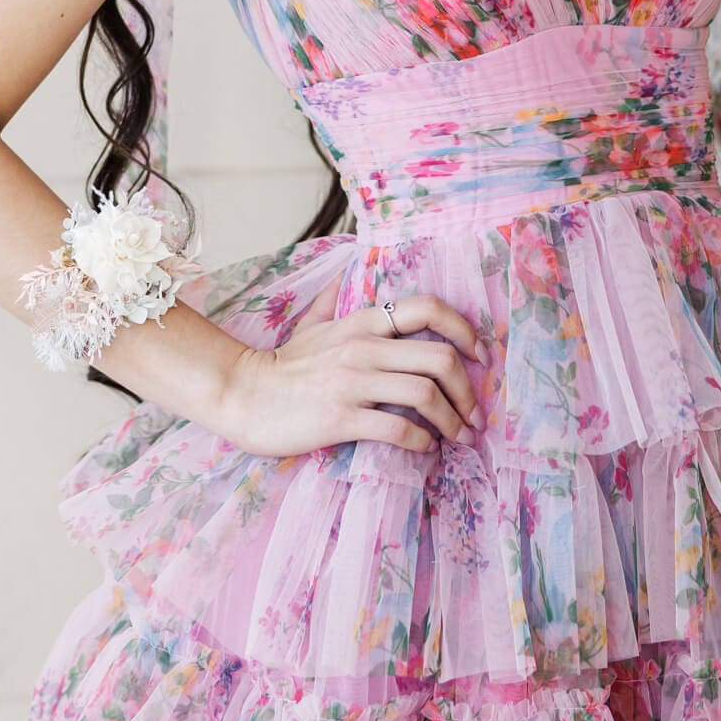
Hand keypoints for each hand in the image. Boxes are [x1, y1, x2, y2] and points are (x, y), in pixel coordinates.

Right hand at [219, 269, 490, 459]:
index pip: (428, 308)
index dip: (465, 329)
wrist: (241, 396)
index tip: (480, 355)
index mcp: (362, 322)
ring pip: (426, 394)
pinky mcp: (341, 418)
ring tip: (459, 437)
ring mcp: (352, 382)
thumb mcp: (309, 324)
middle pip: (440, 357)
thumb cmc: (281, 366)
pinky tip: (426, 449)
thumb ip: (333, 300)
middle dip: (469, 389)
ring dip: (453, 420)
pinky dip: (423, 442)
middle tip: (475, 414)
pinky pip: (399, 428)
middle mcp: (363, 347)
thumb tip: (343, 272)